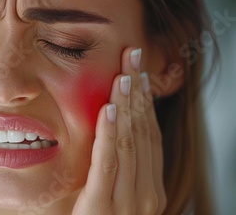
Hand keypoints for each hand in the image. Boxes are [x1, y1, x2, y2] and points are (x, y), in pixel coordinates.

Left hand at [72, 47, 166, 213]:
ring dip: (126, 104)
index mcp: (150, 187)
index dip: (144, 100)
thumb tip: (112, 129)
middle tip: (133, 55)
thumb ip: (116, 169)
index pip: (149, 134)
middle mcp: (146, 192)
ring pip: (130, 142)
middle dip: (137, 91)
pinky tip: (110, 109)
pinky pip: (109, 163)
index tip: (138, 70)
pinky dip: (110, 134)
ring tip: (123, 73)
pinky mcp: (103, 207)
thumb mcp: (112, 195)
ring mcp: (129, 202)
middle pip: (142, 131)